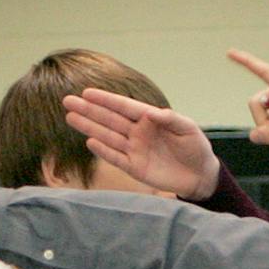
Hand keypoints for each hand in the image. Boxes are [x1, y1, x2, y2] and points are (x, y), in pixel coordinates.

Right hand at [61, 91, 221, 200]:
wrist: (201, 176)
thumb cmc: (195, 147)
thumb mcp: (188, 129)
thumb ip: (171, 119)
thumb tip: (152, 113)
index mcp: (149, 119)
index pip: (124, 106)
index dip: (106, 100)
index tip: (87, 92)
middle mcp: (138, 132)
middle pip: (110, 119)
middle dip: (89, 110)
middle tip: (68, 101)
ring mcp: (134, 150)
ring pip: (108, 136)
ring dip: (90, 127)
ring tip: (70, 117)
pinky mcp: (135, 168)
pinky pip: (116, 158)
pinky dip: (104, 151)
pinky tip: (90, 141)